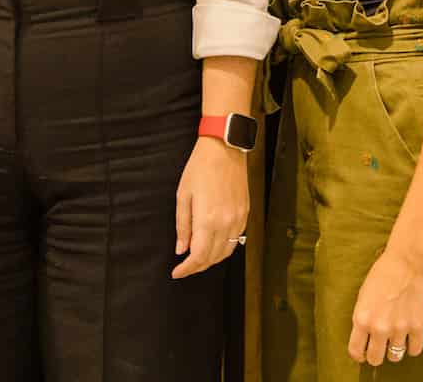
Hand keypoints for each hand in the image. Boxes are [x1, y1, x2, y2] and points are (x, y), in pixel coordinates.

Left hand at [171, 137, 248, 278]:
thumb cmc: (200, 168)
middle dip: (198, 267)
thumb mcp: (183, 195)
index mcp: (208, 219)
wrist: (224, 149)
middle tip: (184, 267)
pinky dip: (224, 247)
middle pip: (213, 258)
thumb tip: (181, 249)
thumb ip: (183, 225)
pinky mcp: (246, 213)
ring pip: (227, 251)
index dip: (187, 269)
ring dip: (212, 260)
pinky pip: (236, 239)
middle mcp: (226, 223)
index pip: (199, 256)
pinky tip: (214, 244)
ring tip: (197, 258)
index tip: (177, 272)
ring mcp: (238, 219)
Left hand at [347, 247, 422, 366]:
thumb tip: (365, 336)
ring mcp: (400, 328)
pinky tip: (410, 339)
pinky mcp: (418, 326)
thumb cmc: (382, 273)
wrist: (406, 261)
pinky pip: (415, 350)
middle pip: (375, 359)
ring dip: (394, 350)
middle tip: (379, 348)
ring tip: (395, 340)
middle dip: (376, 355)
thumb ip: (363, 318)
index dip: (359, 355)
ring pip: (395, 357)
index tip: (362, 353)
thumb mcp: (363, 296)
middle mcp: (379, 327)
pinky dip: (412, 347)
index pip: (356, 351)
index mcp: (361, 319)